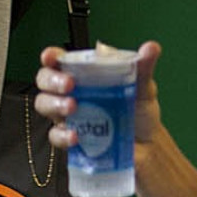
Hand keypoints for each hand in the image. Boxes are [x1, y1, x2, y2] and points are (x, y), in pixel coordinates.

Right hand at [35, 40, 163, 150]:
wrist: (147, 148)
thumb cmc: (139, 114)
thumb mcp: (143, 88)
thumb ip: (143, 67)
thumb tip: (151, 48)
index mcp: (86, 75)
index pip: (61, 60)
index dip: (51, 56)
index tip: (52, 57)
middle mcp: (73, 93)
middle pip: (45, 81)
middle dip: (52, 80)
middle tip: (69, 84)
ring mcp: (69, 117)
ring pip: (45, 106)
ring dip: (54, 104)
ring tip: (72, 108)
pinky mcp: (71, 140)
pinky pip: (56, 136)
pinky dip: (62, 135)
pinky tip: (75, 136)